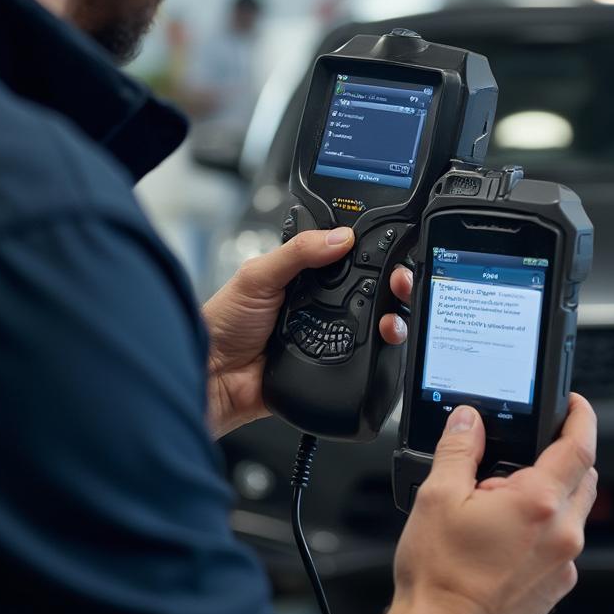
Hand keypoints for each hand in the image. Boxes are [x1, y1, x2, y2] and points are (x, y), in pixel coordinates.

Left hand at [202, 228, 413, 437]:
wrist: (213, 377)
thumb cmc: (222, 323)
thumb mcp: (258, 275)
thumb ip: (297, 252)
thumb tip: (340, 236)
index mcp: (304, 276)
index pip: (347, 259)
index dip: (373, 254)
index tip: (394, 250)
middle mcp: (319, 305)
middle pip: (370, 292)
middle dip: (394, 285)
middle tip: (401, 282)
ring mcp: (327, 335)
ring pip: (373, 325)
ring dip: (392, 319)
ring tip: (393, 317)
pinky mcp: (330, 366)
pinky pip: (363, 359)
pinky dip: (379, 352)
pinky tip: (384, 342)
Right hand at [363, 395, 596, 613]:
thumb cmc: (440, 573)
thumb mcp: (438, 495)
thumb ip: (458, 448)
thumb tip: (468, 420)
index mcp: (538, 502)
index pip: (579, 446)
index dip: (581, 417)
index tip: (576, 404)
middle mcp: (562, 532)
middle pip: (584, 476)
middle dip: (566, 454)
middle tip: (527, 450)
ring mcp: (563, 563)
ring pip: (575, 510)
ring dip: (554, 492)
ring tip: (505, 497)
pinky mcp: (556, 585)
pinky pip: (563, 543)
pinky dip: (546, 527)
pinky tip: (508, 534)